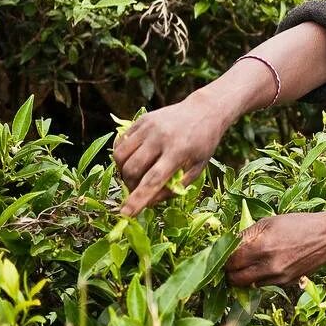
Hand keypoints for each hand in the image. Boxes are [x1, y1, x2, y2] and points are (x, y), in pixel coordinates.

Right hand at [112, 93, 229, 215]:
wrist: (204, 110)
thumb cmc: (203, 144)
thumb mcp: (198, 168)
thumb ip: (176, 187)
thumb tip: (150, 202)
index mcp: (178, 152)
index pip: (153, 180)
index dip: (137, 199)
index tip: (125, 214)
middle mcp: (160, 138)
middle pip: (132, 169)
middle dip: (129, 185)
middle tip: (137, 190)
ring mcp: (149, 127)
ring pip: (120, 155)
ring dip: (122, 171)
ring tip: (134, 175)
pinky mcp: (141, 120)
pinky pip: (121, 142)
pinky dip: (121, 156)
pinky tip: (132, 159)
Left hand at [225, 213, 325, 286]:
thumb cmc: (299, 224)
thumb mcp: (270, 222)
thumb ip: (247, 234)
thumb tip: (228, 244)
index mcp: (262, 247)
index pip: (230, 261)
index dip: (223, 258)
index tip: (222, 254)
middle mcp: (268, 266)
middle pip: (234, 278)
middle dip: (229, 271)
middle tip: (231, 261)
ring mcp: (277, 278)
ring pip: (247, 284)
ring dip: (243, 276)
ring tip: (247, 264)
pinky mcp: (285, 284)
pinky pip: (262, 285)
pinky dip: (258, 278)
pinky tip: (265, 266)